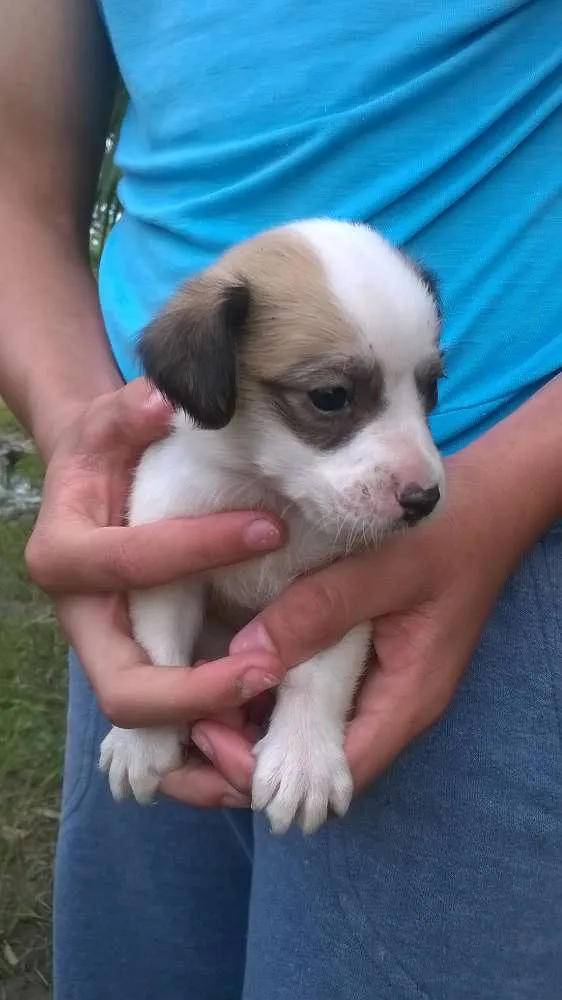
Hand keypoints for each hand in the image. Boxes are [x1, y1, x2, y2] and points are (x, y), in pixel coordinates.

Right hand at [26, 378, 285, 806]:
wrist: (98, 491)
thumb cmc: (111, 455)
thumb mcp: (113, 423)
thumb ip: (130, 412)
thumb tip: (162, 402)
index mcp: (63, 555)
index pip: (127, 565)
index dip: (197, 548)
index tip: (271, 527)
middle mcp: (80, 617)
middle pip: (122, 687)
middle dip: (195, 689)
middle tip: (268, 670)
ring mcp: (108, 650)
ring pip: (145, 719)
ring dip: (208, 724)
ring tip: (274, 706)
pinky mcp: (139, 664)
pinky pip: (170, 717)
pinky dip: (212, 727)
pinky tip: (265, 719)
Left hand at [220, 410, 559, 799]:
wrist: (489, 509)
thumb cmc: (448, 535)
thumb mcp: (385, 567)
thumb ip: (321, 609)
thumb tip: (249, 655)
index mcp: (405, 700)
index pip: (332, 775)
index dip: (266, 773)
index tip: (209, 733)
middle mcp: (391, 706)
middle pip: (316, 767)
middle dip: (251, 759)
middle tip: (189, 727)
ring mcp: (379, 686)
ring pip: (311, 735)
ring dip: (258, 729)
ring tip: (199, 704)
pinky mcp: (367, 663)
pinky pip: (315, 698)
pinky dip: (273, 697)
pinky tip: (232, 672)